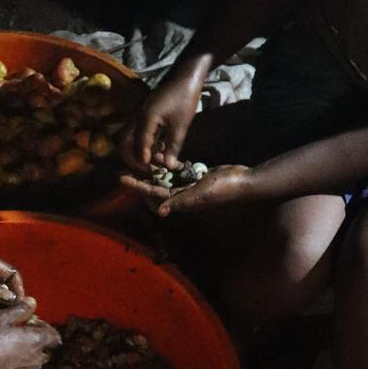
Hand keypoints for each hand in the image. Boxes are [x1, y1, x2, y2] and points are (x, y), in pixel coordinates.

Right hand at [0, 302, 60, 368]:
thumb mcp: (1, 318)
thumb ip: (20, 309)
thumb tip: (32, 302)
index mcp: (38, 341)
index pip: (55, 335)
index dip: (44, 326)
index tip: (28, 322)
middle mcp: (39, 359)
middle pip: (47, 348)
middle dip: (37, 339)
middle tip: (19, 332)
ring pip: (37, 359)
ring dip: (29, 351)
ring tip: (9, 344)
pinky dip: (20, 362)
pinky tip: (2, 357)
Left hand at [120, 163, 255, 216]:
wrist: (244, 180)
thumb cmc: (223, 189)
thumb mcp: (200, 194)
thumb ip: (180, 201)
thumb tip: (161, 212)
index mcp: (182, 201)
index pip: (155, 194)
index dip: (138, 187)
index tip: (123, 178)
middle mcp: (183, 195)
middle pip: (156, 188)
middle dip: (141, 180)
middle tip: (125, 168)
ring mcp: (190, 186)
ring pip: (166, 179)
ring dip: (153, 171)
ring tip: (140, 160)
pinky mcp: (197, 177)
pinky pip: (179, 172)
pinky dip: (169, 165)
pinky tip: (160, 155)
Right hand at [124, 65, 204, 169]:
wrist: (185, 76)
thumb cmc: (184, 99)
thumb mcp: (181, 126)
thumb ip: (172, 147)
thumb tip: (168, 167)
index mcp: (145, 119)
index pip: (137, 147)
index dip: (142, 162)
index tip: (151, 172)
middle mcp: (136, 117)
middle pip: (123, 143)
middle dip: (131, 159)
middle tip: (146, 169)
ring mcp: (137, 114)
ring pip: (128, 138)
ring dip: (136, 151)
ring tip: (153, 161)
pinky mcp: (142, 113)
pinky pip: (135, 132)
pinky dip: (141, 143)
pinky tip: (157, 149)